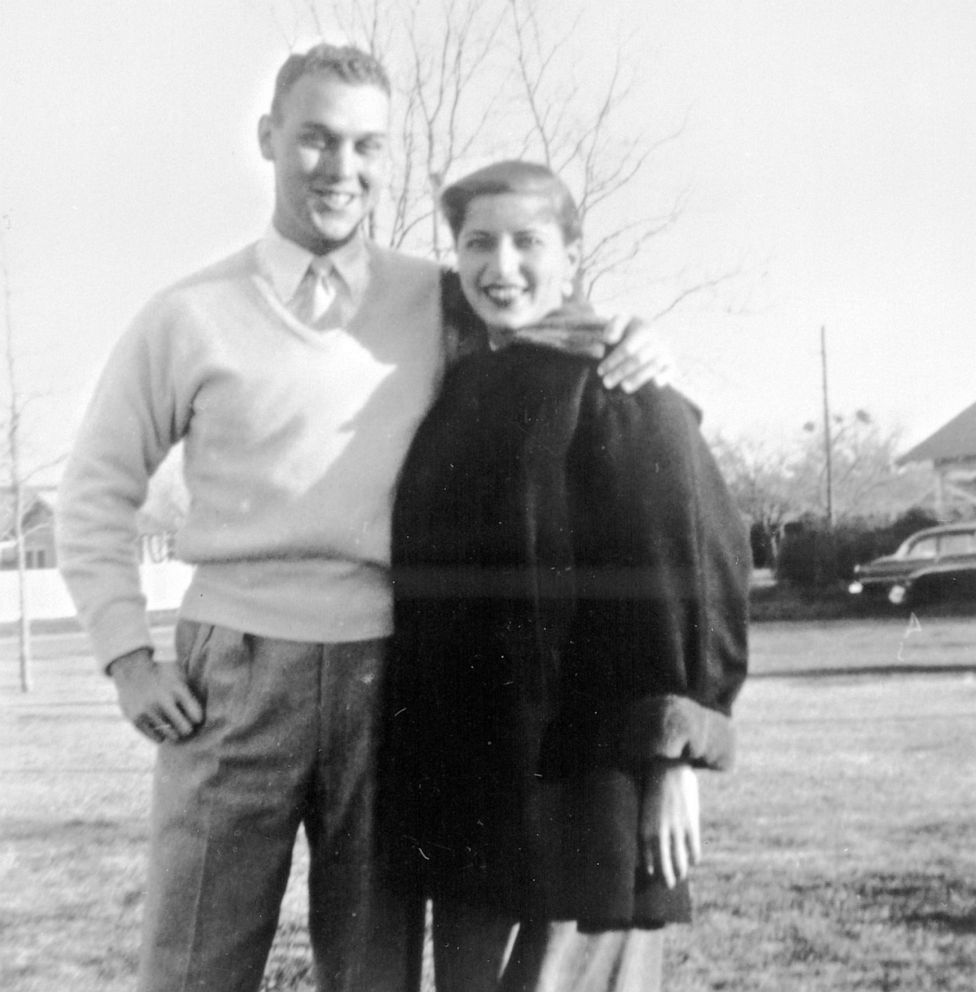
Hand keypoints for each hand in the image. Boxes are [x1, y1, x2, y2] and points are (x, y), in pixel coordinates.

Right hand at [109, 647, 203, 743]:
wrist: (132, 670)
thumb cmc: (164, 673)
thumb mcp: (180, 675)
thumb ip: (192, 692)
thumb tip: (214, 709)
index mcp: (177, 689)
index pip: (197, 716)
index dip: (197, 718)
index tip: (195, 716)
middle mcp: (162, 701)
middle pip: (186, 729)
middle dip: (187, 727)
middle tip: (185, 724)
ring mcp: (148, 711)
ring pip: (172, 736)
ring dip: (174, 732)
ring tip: (173, 724)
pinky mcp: (136, 720)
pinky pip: (157, 738)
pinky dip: (161, 735)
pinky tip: (161, 725)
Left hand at [598, 315, 673, 392]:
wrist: (648, 335)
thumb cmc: (628, 331)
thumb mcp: (620, 323)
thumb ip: (611, 329)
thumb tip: (607, 342)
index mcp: (644, 328)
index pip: (627, 348)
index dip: (613, 361)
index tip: (600, 371)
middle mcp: (657, 339)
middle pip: (638, 359)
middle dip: (621, 372)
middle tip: (606, 383)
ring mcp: (665, 351)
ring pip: (652, 366)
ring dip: (638, 378)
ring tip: (623, 388)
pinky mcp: (671, 362)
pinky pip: (670, 370)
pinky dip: (664, 377)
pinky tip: (655, 385)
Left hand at [639, 761, 700, 887]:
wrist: (668, 765)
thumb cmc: (652, 781)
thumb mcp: (645, 804)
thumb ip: (648, 820)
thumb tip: (650, 835)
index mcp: (645, 826)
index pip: (647, 856)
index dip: (651, 868)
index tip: (651, 876)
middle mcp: (659, 831)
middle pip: (663, 863)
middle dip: (665, 877)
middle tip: (668, 886)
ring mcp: (676, 829)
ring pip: (679, 859)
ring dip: (680, 871)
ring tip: (681, 877)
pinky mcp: (690, 823)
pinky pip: (693, 847)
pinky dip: (693, 856)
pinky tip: (693, 861)